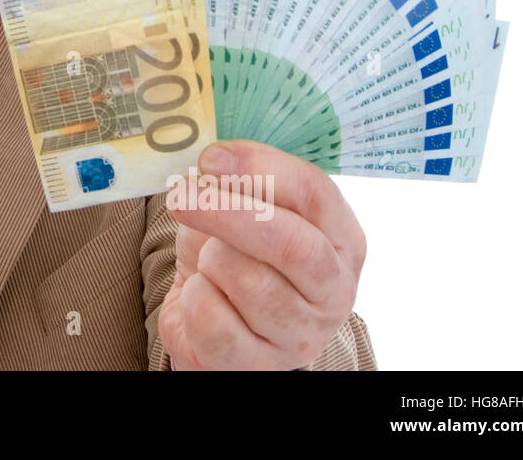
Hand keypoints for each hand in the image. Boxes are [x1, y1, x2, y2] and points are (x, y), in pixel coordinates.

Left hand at [157, 139, 365, 369]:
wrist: (210, 315)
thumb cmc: (233, 252)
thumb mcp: (240, 206)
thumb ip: (239, 181)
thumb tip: (213, 162)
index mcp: (341, 237)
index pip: (315, 193)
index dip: (260, 169)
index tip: (210, 158)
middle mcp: (334, 288)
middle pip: (290, 243)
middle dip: (228, 213)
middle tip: (181, 195)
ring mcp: (302, 332)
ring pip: (249, 282)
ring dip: (211, 261)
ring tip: (210, 263)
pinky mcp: (261, 364)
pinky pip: (213, 319)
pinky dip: (194, 299)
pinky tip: (203, 297)